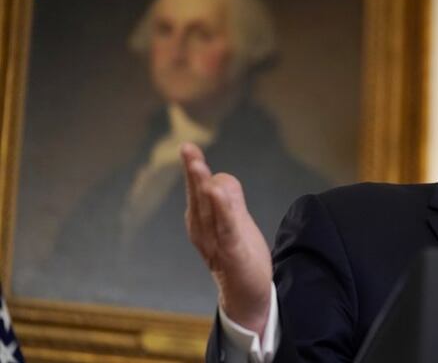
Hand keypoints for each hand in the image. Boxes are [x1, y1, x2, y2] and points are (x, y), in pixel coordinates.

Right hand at [181, 143, 271, 334]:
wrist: (246, 295)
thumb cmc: (238, 255)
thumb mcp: (234, 223)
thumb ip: (227, 201)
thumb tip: (218, 178)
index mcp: (203, 221)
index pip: (199, 190)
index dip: (195, 168)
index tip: (188, 147)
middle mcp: (204, 231)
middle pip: (198, 196)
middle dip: (193, 172)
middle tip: (186, 148)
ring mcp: (217, 242)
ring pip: (208, 211)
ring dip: (203, 187)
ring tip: (198, 165)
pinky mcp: (232, 253)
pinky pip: (226, 229)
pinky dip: (222, 211)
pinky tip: (217, 194)